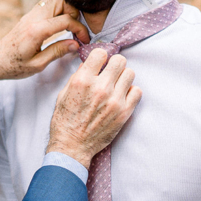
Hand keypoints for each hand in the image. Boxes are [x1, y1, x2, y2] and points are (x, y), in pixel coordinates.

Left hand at [0, 0, 89, 83]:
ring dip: (67, 9)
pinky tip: (60, 24)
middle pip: (62, 0)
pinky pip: (47, 4)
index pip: (66, 20)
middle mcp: (33, 18)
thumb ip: (57, 52)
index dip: (80, 29)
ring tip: (69, 27)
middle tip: (76, 30)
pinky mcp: (29, 16)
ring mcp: (30, 14)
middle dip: (75, 12)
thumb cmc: (14, 66)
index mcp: (36, 31)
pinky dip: (58, 9)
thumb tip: (76, 44)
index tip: (85, 40)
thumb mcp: (38, 65)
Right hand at [45, 49, 140, 168]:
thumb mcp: (63, 94)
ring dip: (123, 78)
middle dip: (114, 65)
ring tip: (116, 86)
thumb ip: (78, 77)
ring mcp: (114, 100)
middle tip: (110, 73)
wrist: (72, 146)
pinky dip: (131, 92)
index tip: (100, 63)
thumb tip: (89, 64)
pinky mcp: (124, 112)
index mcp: (82, 80)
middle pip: (120, 60)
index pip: (101, 53)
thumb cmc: (65, 121)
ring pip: (130, 73)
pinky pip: (137, 91)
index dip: (100, 57)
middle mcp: (100, 88)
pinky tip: (121, 97)